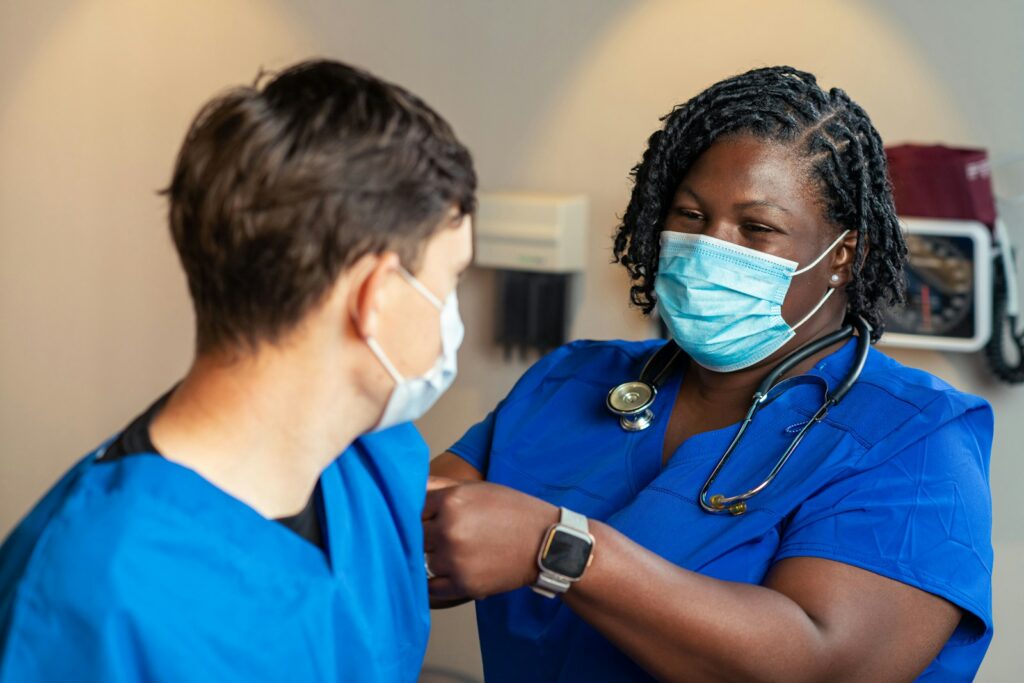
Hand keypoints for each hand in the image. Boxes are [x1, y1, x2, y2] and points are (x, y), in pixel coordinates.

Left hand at [423, 480, 557, 600]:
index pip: (413, 507)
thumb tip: (408, 484)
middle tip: (446, 535)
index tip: (431, 517)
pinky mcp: (463, 584)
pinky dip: (437, 581)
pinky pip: (432, 587)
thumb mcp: (478, 489)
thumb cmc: (513, 512)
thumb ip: (440, 485)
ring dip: (436, 557)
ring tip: (459, 552)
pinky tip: (451, 572)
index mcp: (452, 500)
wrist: (546, 543)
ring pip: (424, 560)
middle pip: (415, 535)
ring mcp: (455, 559)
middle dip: (427, 535)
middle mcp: (449, 529)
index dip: (421, 513)